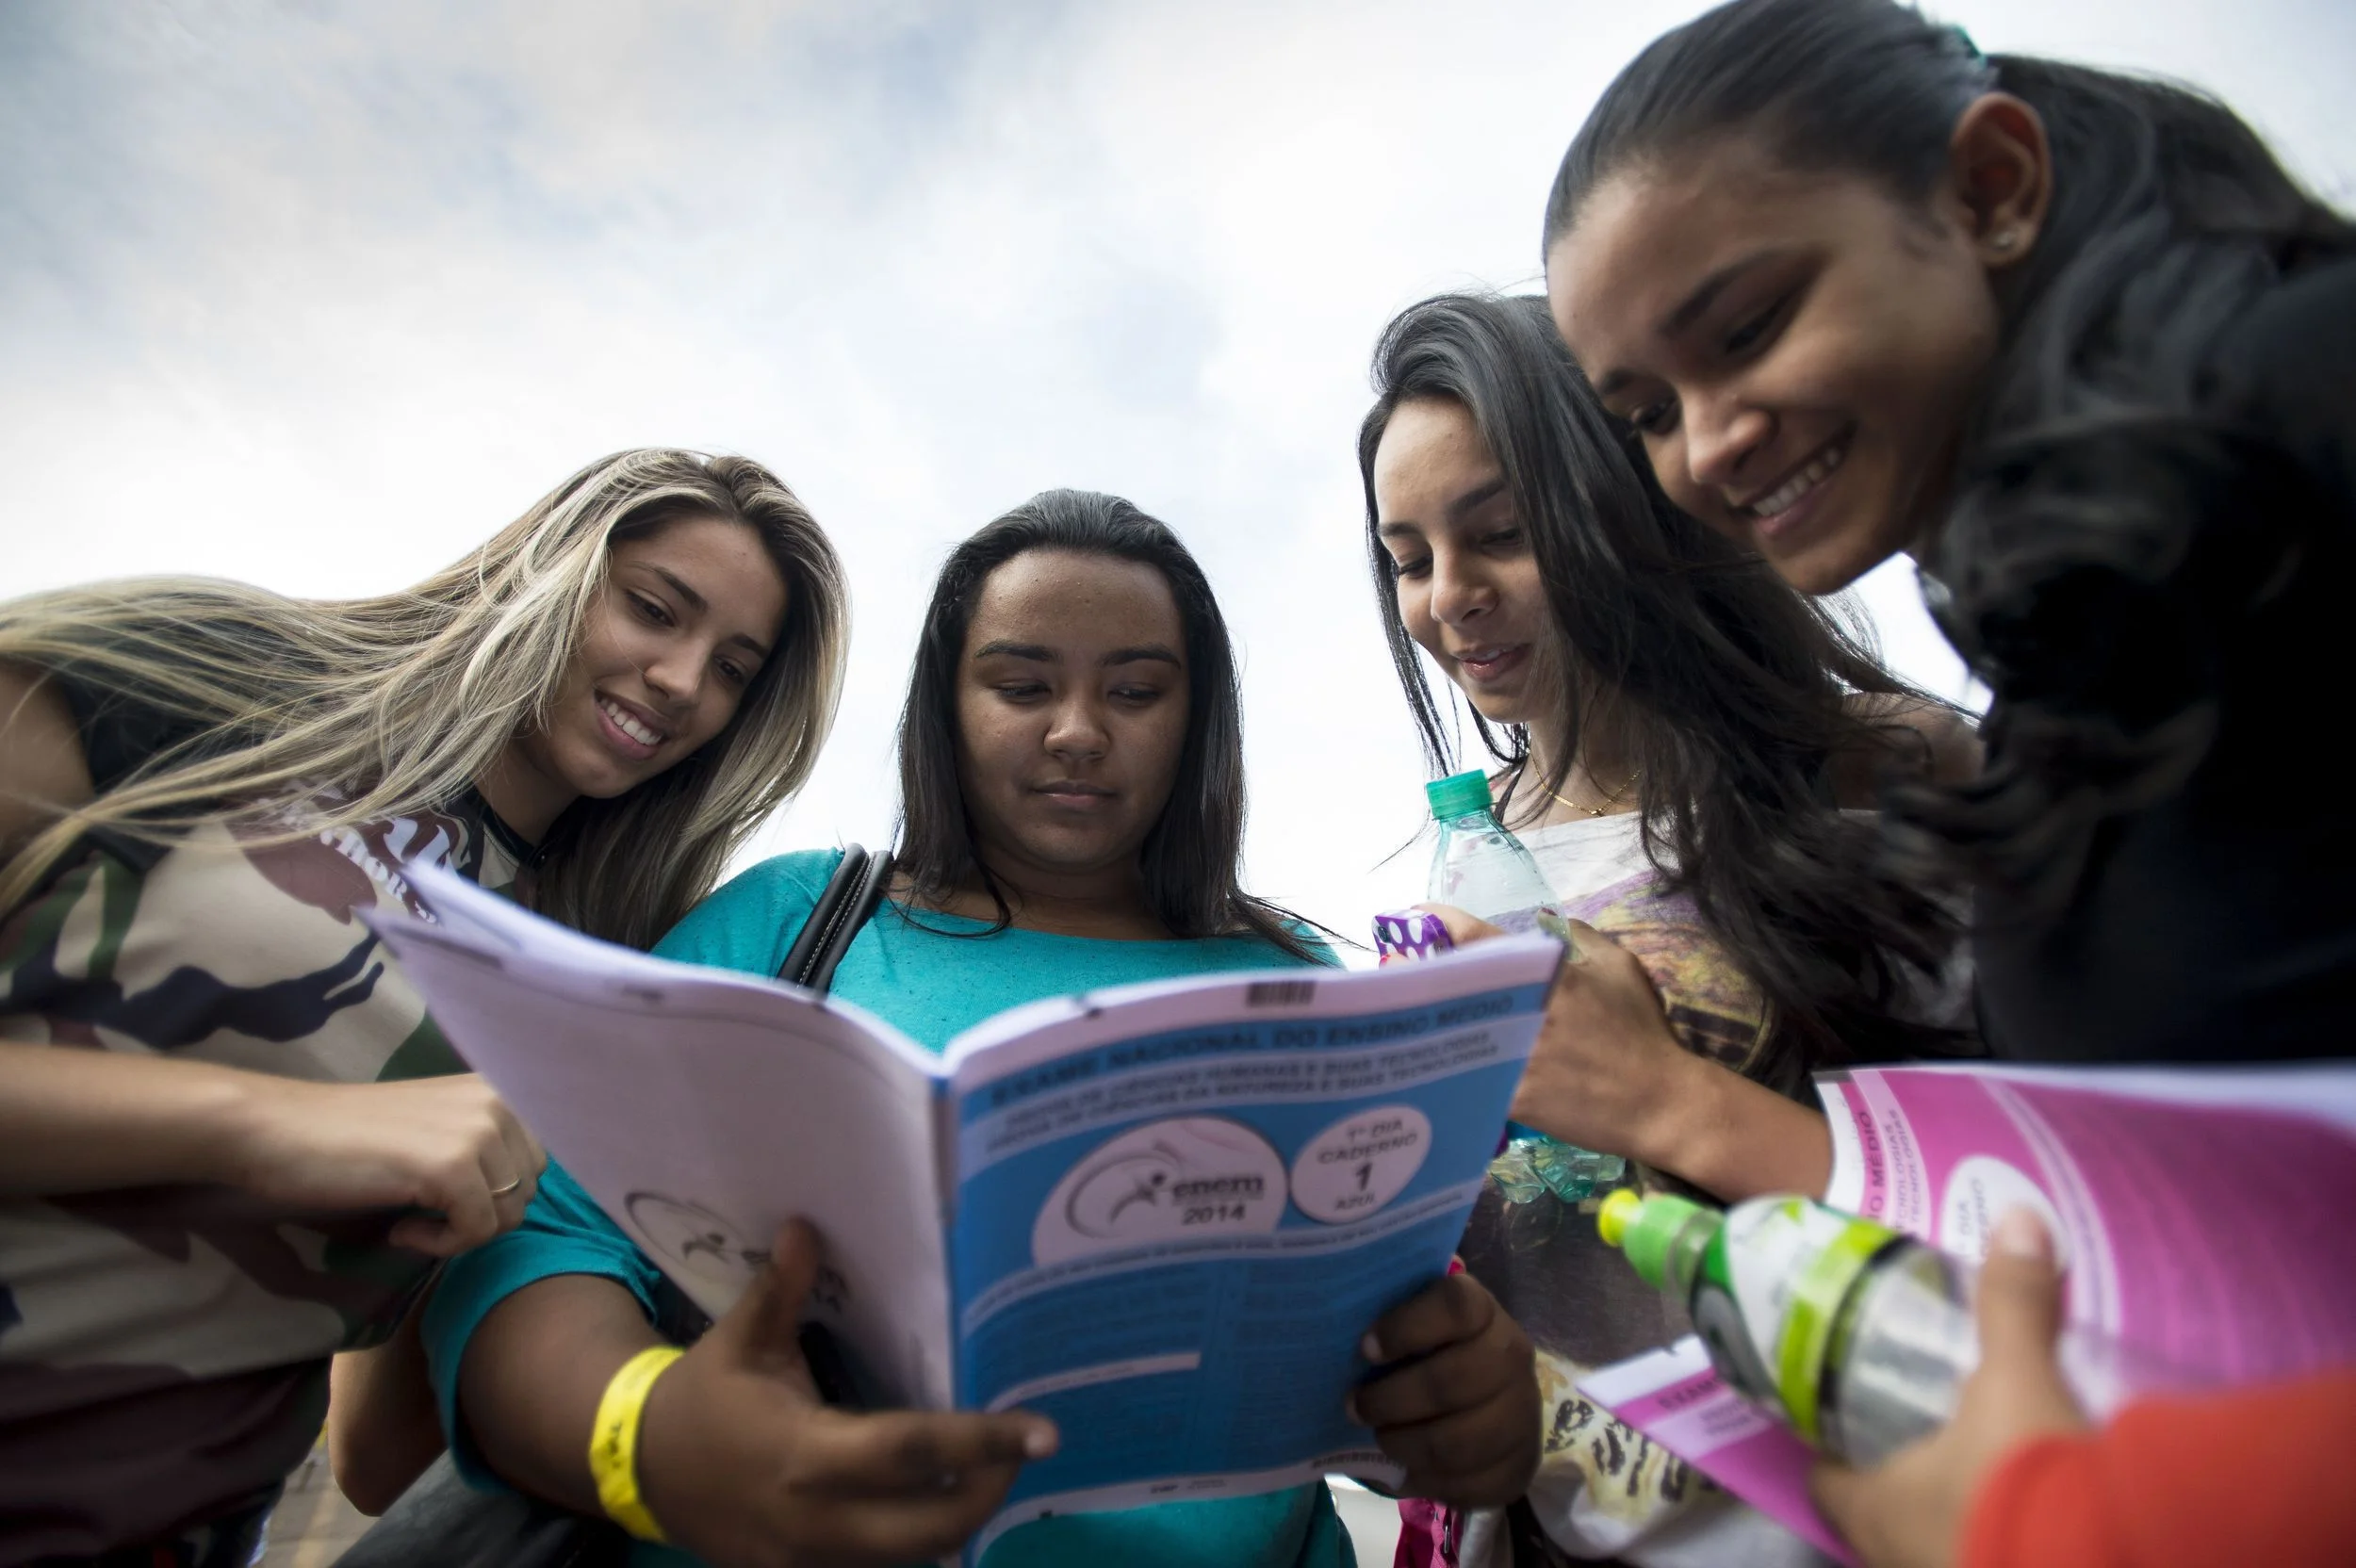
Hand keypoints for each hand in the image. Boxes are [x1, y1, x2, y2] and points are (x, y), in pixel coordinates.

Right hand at [226, 1073, 543, 1254]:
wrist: (279, 1133)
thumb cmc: (349, 1139)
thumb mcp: (436, 1128)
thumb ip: (485, 1145)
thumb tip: (522, 1191)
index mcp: (496, 1087)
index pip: (538, 1159)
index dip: (495, 1192)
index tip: (445, 1196)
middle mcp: (497, 1099)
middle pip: (529, 1188)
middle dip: (482, 1213)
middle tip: (425, 1211)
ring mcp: (477, 1130)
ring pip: (510, 1213)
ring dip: (460, 1230)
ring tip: (409, 1216)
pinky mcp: (451, 1166)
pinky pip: (478, 1231)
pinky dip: (440, 1244)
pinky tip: (399, 1228)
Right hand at [639, 1220, 1058, 1567]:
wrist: (637, 1471)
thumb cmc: (701, 1398)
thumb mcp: (741, 1339)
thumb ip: (781, 1288)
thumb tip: (806, 1224)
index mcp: (806, 1454)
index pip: (912, 1453)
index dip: (983, 1442)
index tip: (1043, 1432)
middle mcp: (815, 1519)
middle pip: (931, 1528)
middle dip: (987, 1491)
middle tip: (1021, 1450)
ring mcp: (809, 1559)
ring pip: (909, 1557)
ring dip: (955, 1518)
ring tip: (987, 1467)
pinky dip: (912, 1539)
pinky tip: (934, 1499)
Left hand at [1350, 1268, 1538, 1508]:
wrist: (1494, 1405)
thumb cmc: (1434, 1356)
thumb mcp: (1415, 1326)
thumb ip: (1387, 1319)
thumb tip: (1333, 1318)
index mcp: (1483, 1312)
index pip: (1456, 1307)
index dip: (1406, 1327)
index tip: (1364, 1349)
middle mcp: (1511, 1356)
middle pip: (1450, 1382)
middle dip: (1390, 1400)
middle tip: (1354, 1407)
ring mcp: (1521, 1413)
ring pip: (1456, 1442)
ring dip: (1403, 1444)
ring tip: (1379, 1438)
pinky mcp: (1518, 1465)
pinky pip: (1466, 1483)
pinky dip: (1425, 1481)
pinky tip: (1405, 1469)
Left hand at [1424, 906, 1690, 1158]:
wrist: (1662, 1102)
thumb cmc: (1643, 1031)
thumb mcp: (1618, 965)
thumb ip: (1577, 937)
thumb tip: (1540, 923)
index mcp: (1545, 970)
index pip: (1476, 936)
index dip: (1437, 922)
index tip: (1415, 918)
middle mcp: (1523, 1007)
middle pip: (1450, 983)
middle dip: (1418, 973)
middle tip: (1398, 972)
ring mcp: (1515, 1053)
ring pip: (1450, 1031)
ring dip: (1423, 1020)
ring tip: (1402, 1015)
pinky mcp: (1512, 1096)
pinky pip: (1466, 1076)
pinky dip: (1445, 1068)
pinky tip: (1425, 1066)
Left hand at [1810, 1211, 2088, 1567]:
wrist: (2115, 1564)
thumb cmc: (2027, 1479)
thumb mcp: (2018, 1381)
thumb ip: (2011, 1305)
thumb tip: (2016, 1218)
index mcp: (1875, 1511)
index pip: (1826, 1483)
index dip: (1835, 1449)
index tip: (1853, 1409)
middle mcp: (1900, 1560)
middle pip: (1881, 1516)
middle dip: (1902, 1477)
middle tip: (1928, 1424)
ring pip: (1932, 1546)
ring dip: (1954, 1511)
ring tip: (1985, 1462)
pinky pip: (1988, 1559)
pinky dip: (2002, 1538)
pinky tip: (2037, 1509)